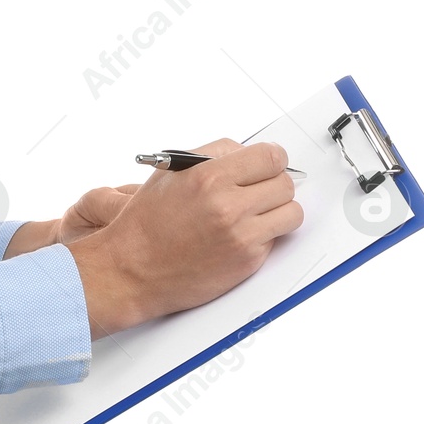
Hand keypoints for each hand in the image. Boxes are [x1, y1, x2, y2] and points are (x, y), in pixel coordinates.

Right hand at [67, 139, 303, 338]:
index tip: (269, 164)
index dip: (273, 158)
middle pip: (285, 182)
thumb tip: (245, 153)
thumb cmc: (145, 222)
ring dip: (279, 211)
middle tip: (260, 190)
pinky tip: (240, 235)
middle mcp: (227, 204)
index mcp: (207, 176)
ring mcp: (240, 234)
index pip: (269, 156)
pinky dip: (264, 236)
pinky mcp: (247, 260)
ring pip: (291, 212)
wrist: (131, 270)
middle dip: (274, 184)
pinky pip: (276, 239)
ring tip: (257, 214)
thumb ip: (210, 157)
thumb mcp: (168, 174)